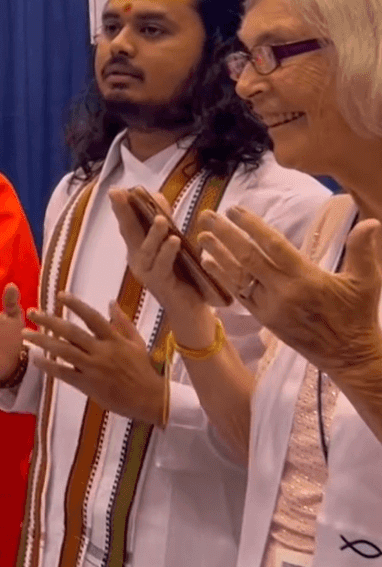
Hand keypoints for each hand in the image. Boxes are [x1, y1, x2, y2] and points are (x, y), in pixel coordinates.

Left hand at [25, 293, 167, 424]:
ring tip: (26, 333)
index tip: (60, 295)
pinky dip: (49, 366)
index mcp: (114, 339)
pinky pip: (65, 373)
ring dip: (43, 340)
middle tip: (32, 312)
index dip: (76, 305)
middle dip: (50, 320)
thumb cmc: (142, 369)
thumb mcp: (137, 342)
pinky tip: (36, 359)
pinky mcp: (88, 384)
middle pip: (72, 332)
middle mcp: (102, 351)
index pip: (92, 317)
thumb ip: (123, 322)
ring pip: (64, 351)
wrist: (150, 399)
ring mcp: (94, 368)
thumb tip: (111, 302)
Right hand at [110, 189, 222, 331]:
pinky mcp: (161, 284)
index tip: (115, 190)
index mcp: (139, 250)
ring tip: (160, 219)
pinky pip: (163, 266)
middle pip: (128, 233)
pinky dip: (167, 253)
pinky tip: (173, 240)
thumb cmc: (181, 276)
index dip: (121, 207)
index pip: (128, 224)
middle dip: (123, 213)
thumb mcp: (172, 245)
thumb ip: (164, 224)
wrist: (191, 309)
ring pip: (146, 251)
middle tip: (118, 194)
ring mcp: (147, 274)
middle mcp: (138, 261)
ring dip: (153, 234)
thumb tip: (157, 196)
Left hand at [200, 207, 381, 372]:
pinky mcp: (263, 318)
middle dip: (226, 235)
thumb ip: (363, 251)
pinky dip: (222, 276)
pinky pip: (238, 294)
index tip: (235, 210)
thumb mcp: (366, 282)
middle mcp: (282, 292)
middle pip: (248, 258)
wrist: (347, 356)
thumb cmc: (357, 316)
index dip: (253, 227)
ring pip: (238, 276)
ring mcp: (269, 307)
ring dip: (218, 254)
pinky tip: (208, 261)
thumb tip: (371, 220)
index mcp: (306, 280)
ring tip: (201, 234)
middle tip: (208, 215)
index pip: (273, 247)